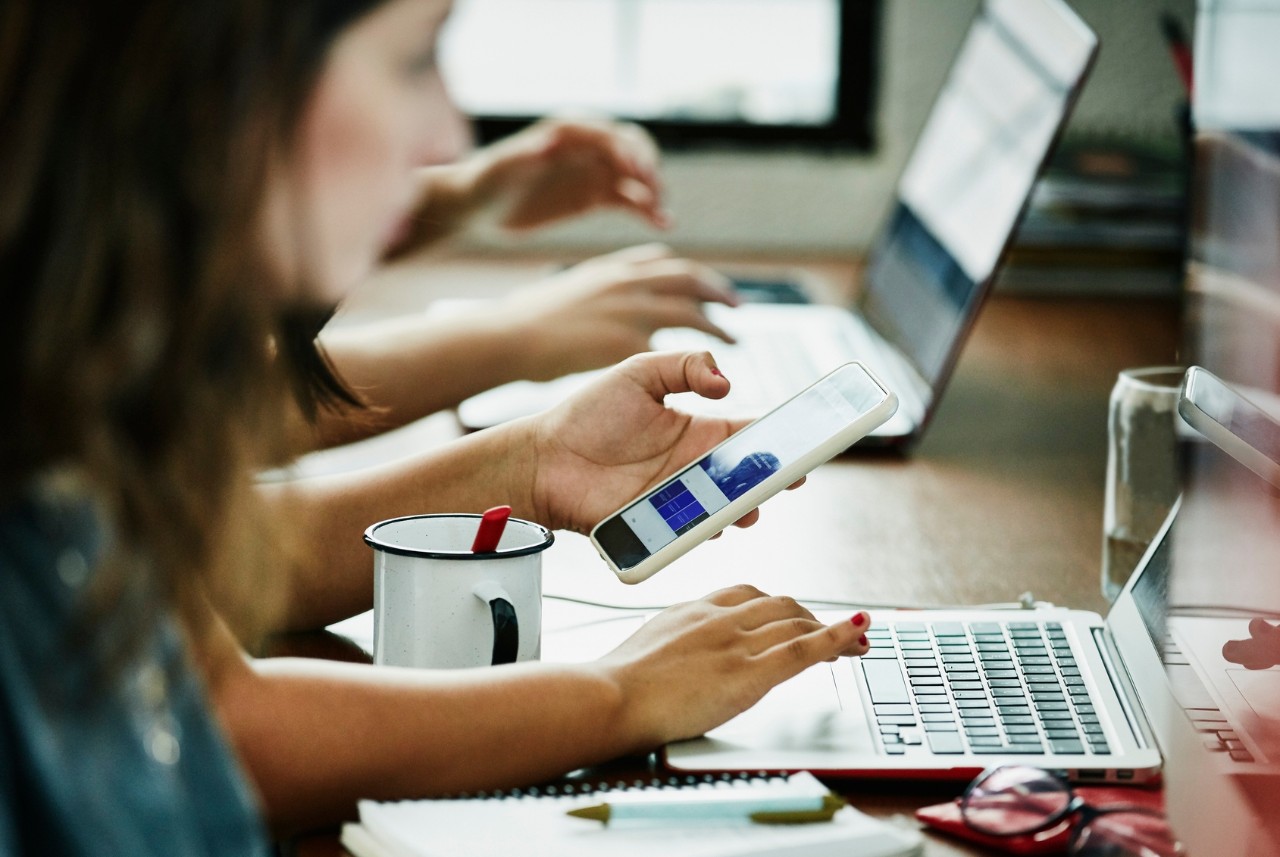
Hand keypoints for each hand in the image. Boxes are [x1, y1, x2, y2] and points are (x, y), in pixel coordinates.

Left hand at [467, 117, 669, 231]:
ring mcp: (593, 172)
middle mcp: (586, 148)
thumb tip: (548, 143)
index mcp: (568, 132)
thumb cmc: (485, 181)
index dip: (627, 152)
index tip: (636, 175)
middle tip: (653, 194)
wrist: (479, 207)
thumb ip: (525, 155)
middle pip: (632, 149)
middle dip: (647, 168)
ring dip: (653, 193)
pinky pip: (628, 201)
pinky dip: (646, 210)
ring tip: (662, 215)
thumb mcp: (501, 168)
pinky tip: (662, 223)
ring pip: (636, 177)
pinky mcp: (594, 196)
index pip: (608, 134)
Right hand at [502, 244, 739, 380]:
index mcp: (610, 270)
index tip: (705, 285)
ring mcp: (628, 308)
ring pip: (689, 309)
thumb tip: (607, 296)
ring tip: (733, 340)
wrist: (507, 338)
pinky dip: (695, 352)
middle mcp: (625, 282)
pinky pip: (673, 345)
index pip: (662, 262)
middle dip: (716, 290)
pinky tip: (706, 371)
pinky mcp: (628, 340)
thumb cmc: (526, 323)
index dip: (689, 274)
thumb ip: (595, 289)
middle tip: (736, 306)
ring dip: (716, 324)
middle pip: (687, 277)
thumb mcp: (564, 291)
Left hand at [523, 350, 774, 533]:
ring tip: (750, 506)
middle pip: (748, 478)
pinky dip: (706, 531)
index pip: (751, 434)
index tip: (809, 436)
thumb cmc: (588, 415)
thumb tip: (726, 381)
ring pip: (726, 510)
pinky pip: (692, 534)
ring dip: (744, 510)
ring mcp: (679, 501)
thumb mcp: (638, 372)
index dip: (782, 437)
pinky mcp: (659, 528)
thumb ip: (684, 365)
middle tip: (792, 478)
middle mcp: (695, 469)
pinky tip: (712, 523)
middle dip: (774, 480)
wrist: (543, 458)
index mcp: (699, 431)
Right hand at [596, 586, 872, 746]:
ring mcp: (737, 644)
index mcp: (694, 610)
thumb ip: (672, 646)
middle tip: (833, 633)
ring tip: (857, 641)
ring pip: (797, 624)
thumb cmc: (616, 684)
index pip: (748, 595)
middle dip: (811, 618)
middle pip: (780, 606)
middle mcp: (720, 619)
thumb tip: (676, 659)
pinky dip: (836, 638)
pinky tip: (857, 635)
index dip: (778, 606)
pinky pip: (803, 650)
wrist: (611, 697)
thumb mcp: (646, 648)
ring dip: (833, 630)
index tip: (791, 616)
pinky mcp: (749, 674)